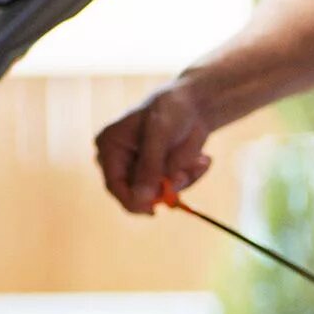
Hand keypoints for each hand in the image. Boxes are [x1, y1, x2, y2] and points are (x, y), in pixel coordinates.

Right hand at [95, 78, 214, 213]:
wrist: (195, 104)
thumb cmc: (170, 109)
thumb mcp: (159, 133)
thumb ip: (150, 166)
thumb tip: (141, 198)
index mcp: (110, 148)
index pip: (114, 185)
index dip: (132, 201)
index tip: (152, 210)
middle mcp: (122, 163)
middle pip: (138, 195)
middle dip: (166, 188)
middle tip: (185, 175)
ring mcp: (143, 171)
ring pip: (162, 195)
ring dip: (184, 180)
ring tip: (199, 159)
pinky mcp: (162, 175)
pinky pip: (177, 190)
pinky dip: (192, 177)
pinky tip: (202, 159)